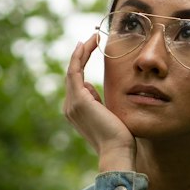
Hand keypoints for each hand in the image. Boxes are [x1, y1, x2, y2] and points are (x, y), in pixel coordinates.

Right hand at [63, 33, 135, 171]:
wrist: (117, 151)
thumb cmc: (119, 138)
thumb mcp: (109, 116)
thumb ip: (100, 104)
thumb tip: (94, 90)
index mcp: (76, 112)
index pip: (76, 84)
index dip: (81, 66)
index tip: (89, 51)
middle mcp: (70, 108)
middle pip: (72, 75)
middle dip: (80, 55)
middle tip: (91, 39)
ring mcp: (72, 104)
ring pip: (72, 70)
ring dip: (81, 52)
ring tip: (92, 38)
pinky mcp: (79, 100)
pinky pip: (75, 71)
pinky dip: (80, 56)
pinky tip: (87, 44)